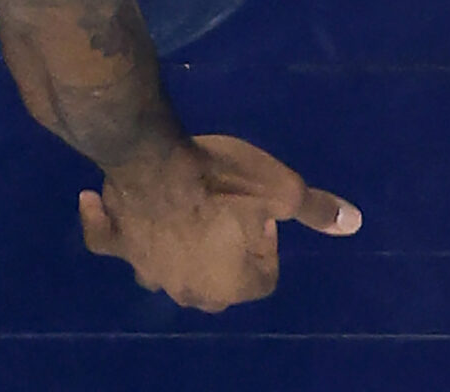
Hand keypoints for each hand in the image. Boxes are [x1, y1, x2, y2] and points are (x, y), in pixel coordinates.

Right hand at [79, 133, 359, 311]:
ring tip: (177, 209)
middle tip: (224, 201)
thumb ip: (312, 208)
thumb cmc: (221, 177)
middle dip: (221, 249)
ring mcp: (146, 270)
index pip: (263, 276)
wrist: (152, 157)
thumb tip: (353, 223)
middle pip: (215, 280)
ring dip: (170, 246)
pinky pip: (106, 241)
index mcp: (231, 286)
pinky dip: (103, 225)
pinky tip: (96, 202)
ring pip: (164, 270)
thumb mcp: (278, 187)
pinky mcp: (115, 242)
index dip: (266, 238)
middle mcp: (189, 292)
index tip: (257, 207)